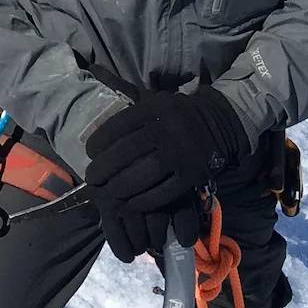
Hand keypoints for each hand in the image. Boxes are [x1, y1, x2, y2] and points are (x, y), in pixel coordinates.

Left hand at [84, 88, 246, 261]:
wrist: (219, 123)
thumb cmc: (176, 115)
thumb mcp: (155, 102)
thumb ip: (131, 115)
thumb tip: (98, 134)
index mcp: (155, 108)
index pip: (120, 125)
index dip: (100, 140)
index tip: (88, 152)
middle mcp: (167, 129)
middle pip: (129, 151)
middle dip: (105, 168)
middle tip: (91, 179)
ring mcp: (181, 154)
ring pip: (145, 174)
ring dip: (121, 187)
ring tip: (107, 194)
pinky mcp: (192, 176)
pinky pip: (164, 193)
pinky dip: (144, 202)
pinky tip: (129, 205)